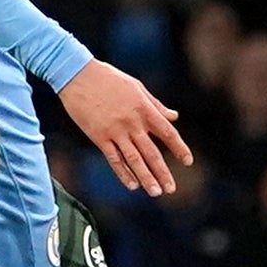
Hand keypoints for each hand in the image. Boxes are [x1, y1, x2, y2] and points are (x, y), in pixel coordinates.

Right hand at [56, 56, 190, 197]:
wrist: (77, 74)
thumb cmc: (108, 78)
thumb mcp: (136, 87)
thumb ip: (155, 105)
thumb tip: (174, 116)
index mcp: (144, 108)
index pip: (167, 132)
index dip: (179, 148)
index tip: (188, 162)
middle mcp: (132, 122)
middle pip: (152, 152)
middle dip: (162, 172)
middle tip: (171, 189)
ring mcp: (115, 131)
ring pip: (134, 160)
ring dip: (146, 177)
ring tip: (155, 192)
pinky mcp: (99, 136)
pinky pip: (114, 159)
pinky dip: (123, 173)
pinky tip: (132, 185)